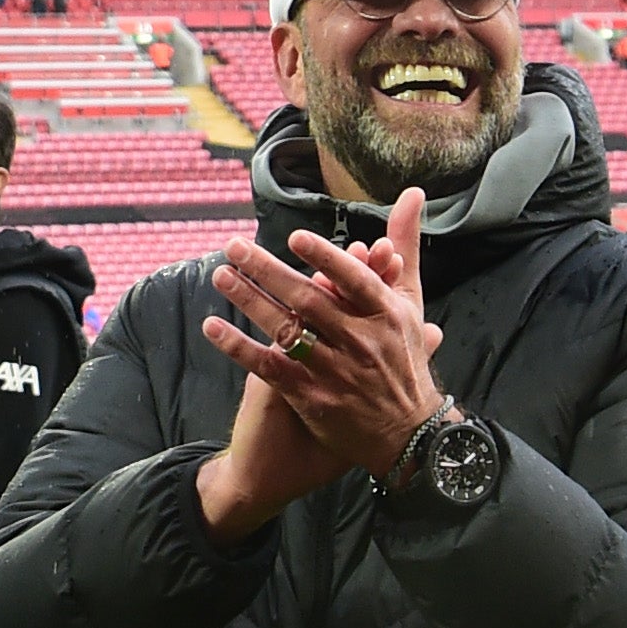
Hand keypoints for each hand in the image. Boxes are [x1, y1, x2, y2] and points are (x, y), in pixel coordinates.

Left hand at [196, 192, 444, 535]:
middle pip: (310, 301)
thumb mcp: (411, 302)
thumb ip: (404, 246)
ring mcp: (335, 371)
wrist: (408, 434)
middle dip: (269, 271)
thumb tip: (413, 193)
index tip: (295, 237)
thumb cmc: (405, 357)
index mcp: (386, 314)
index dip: (326, 258)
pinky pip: (269, 367)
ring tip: (221, 275)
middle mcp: (361, 341)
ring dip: (249, 301)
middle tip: (235, 246)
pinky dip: (239, 347)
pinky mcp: (312, 398)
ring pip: (286, 331)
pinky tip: (213, 327)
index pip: (355, 280)